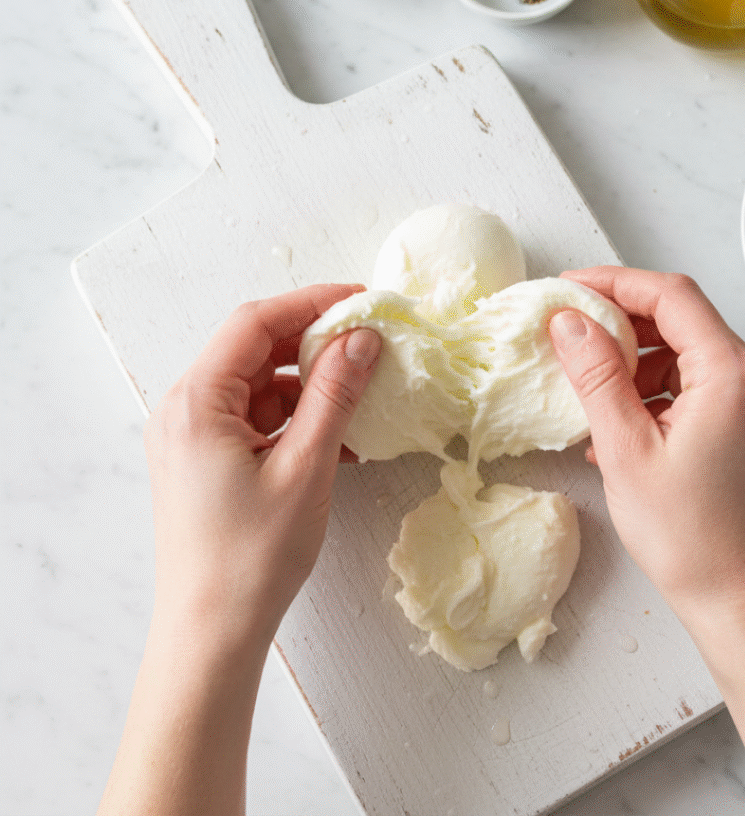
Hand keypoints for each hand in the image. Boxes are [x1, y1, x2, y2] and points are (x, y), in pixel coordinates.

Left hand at [144, 284, 381, 651]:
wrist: (212, 633)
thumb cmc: (252, 557)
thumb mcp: (305, 467)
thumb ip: (334, 395)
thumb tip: (362, 338)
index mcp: (196, 403)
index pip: (254, 323)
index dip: (311, 303)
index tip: (362, 300)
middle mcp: (185, 410)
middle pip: (254, 350)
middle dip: (314, 343)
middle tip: (370, 344)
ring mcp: (193, 436)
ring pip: (260, 385)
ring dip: (310, 386)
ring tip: (361, 398)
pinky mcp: (207, 460)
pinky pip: (257, 419)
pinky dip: (297, 419)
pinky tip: (339, 437)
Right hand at [548, 267, 744, 625]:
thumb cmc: (692, 539)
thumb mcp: (626, 451)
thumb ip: (596, 376)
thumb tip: (569, 322)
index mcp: (733, 375)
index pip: (672, 295)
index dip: (615, 283)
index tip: (570, 289)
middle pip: (683, 320)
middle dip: (622, 326)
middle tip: (572, 340)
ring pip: (689, 354)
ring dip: (638, 364)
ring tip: (594, 399)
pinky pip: (701, 387)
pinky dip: (659, 394)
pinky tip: (622, 426)